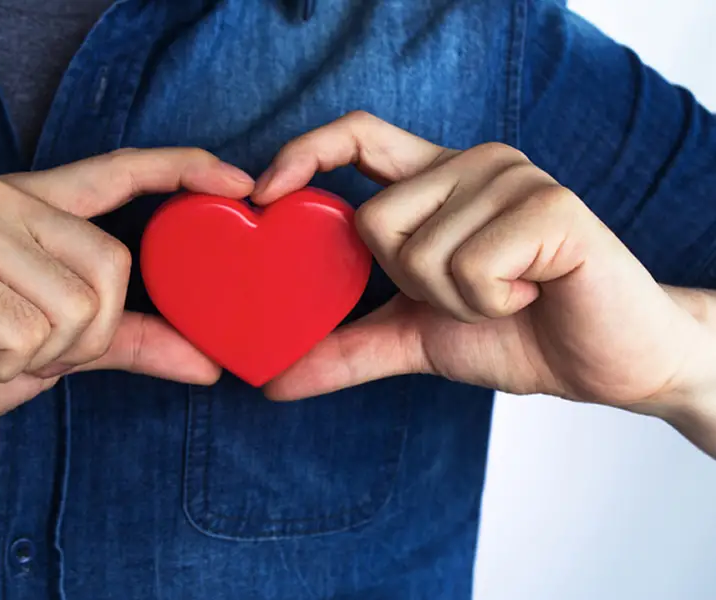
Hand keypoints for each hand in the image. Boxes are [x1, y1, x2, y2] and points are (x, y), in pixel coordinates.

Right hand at [0, 148, 252, 468]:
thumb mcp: (62, 346)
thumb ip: (132, 340)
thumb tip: (208, 362)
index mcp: (28, 202)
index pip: (119, 170)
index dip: (183, 169)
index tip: (239, 182)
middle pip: (112, 264)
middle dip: (86, 332)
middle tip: (26, 344)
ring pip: (77, 304)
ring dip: (45, 353)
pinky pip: (31, 332)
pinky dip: (10, 365)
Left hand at [253, 112, 715, 450]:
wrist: (606, 363)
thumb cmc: (517, 334)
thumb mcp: (416, 337)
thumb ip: (348, 347)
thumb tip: (271, 379)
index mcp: (437, 180)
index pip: (357, 136)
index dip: (304, 152)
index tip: (265, 194)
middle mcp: (471, 163)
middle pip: (374, 219)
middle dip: (410, 284)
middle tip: (471, 291)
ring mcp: (512, 177)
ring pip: (419, 250)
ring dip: (458, 301)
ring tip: (510, 294)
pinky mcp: (550, 205)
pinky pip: (470, 267)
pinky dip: (492, 303)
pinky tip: (532, 294)